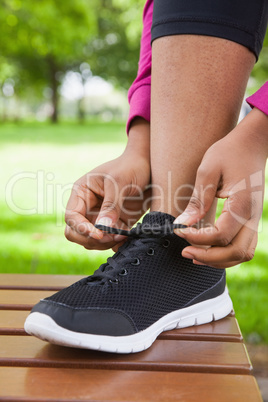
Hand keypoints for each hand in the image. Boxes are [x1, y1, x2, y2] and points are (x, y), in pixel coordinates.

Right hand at [64, 118, 150, 249]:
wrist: (150, 167)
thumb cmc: (131, 167)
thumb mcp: (120, 182)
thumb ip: (111, 205)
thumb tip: (102, 228)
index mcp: (82, 193)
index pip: (71, 217)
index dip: (81, 229)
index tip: (99, 234)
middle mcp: (87, 207)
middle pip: (76, 233)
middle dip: (91, 239)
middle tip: (112, 237)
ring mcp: (100, 217)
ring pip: (91, 241)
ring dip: (105, 244)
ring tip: (124, 235)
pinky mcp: (114, 224)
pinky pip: (109, 242)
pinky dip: (116, 245)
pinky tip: (127, 238)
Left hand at [174, 108, 267, 267]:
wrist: (252, 143)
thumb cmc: (228, 152)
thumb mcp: (208, 169)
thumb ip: (198, 199)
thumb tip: (183, 224)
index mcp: (243, 204)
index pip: (221, 235)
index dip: (197, 238)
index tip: (178, 231)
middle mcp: (253, 216)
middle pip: (235, 252)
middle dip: (208, 257)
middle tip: (184, 251)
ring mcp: (255, 219)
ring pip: (242, 254)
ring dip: (218, 260)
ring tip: (194, 254)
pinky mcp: (252, 220)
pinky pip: (243, 246)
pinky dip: (226, 254)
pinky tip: (208, 249)